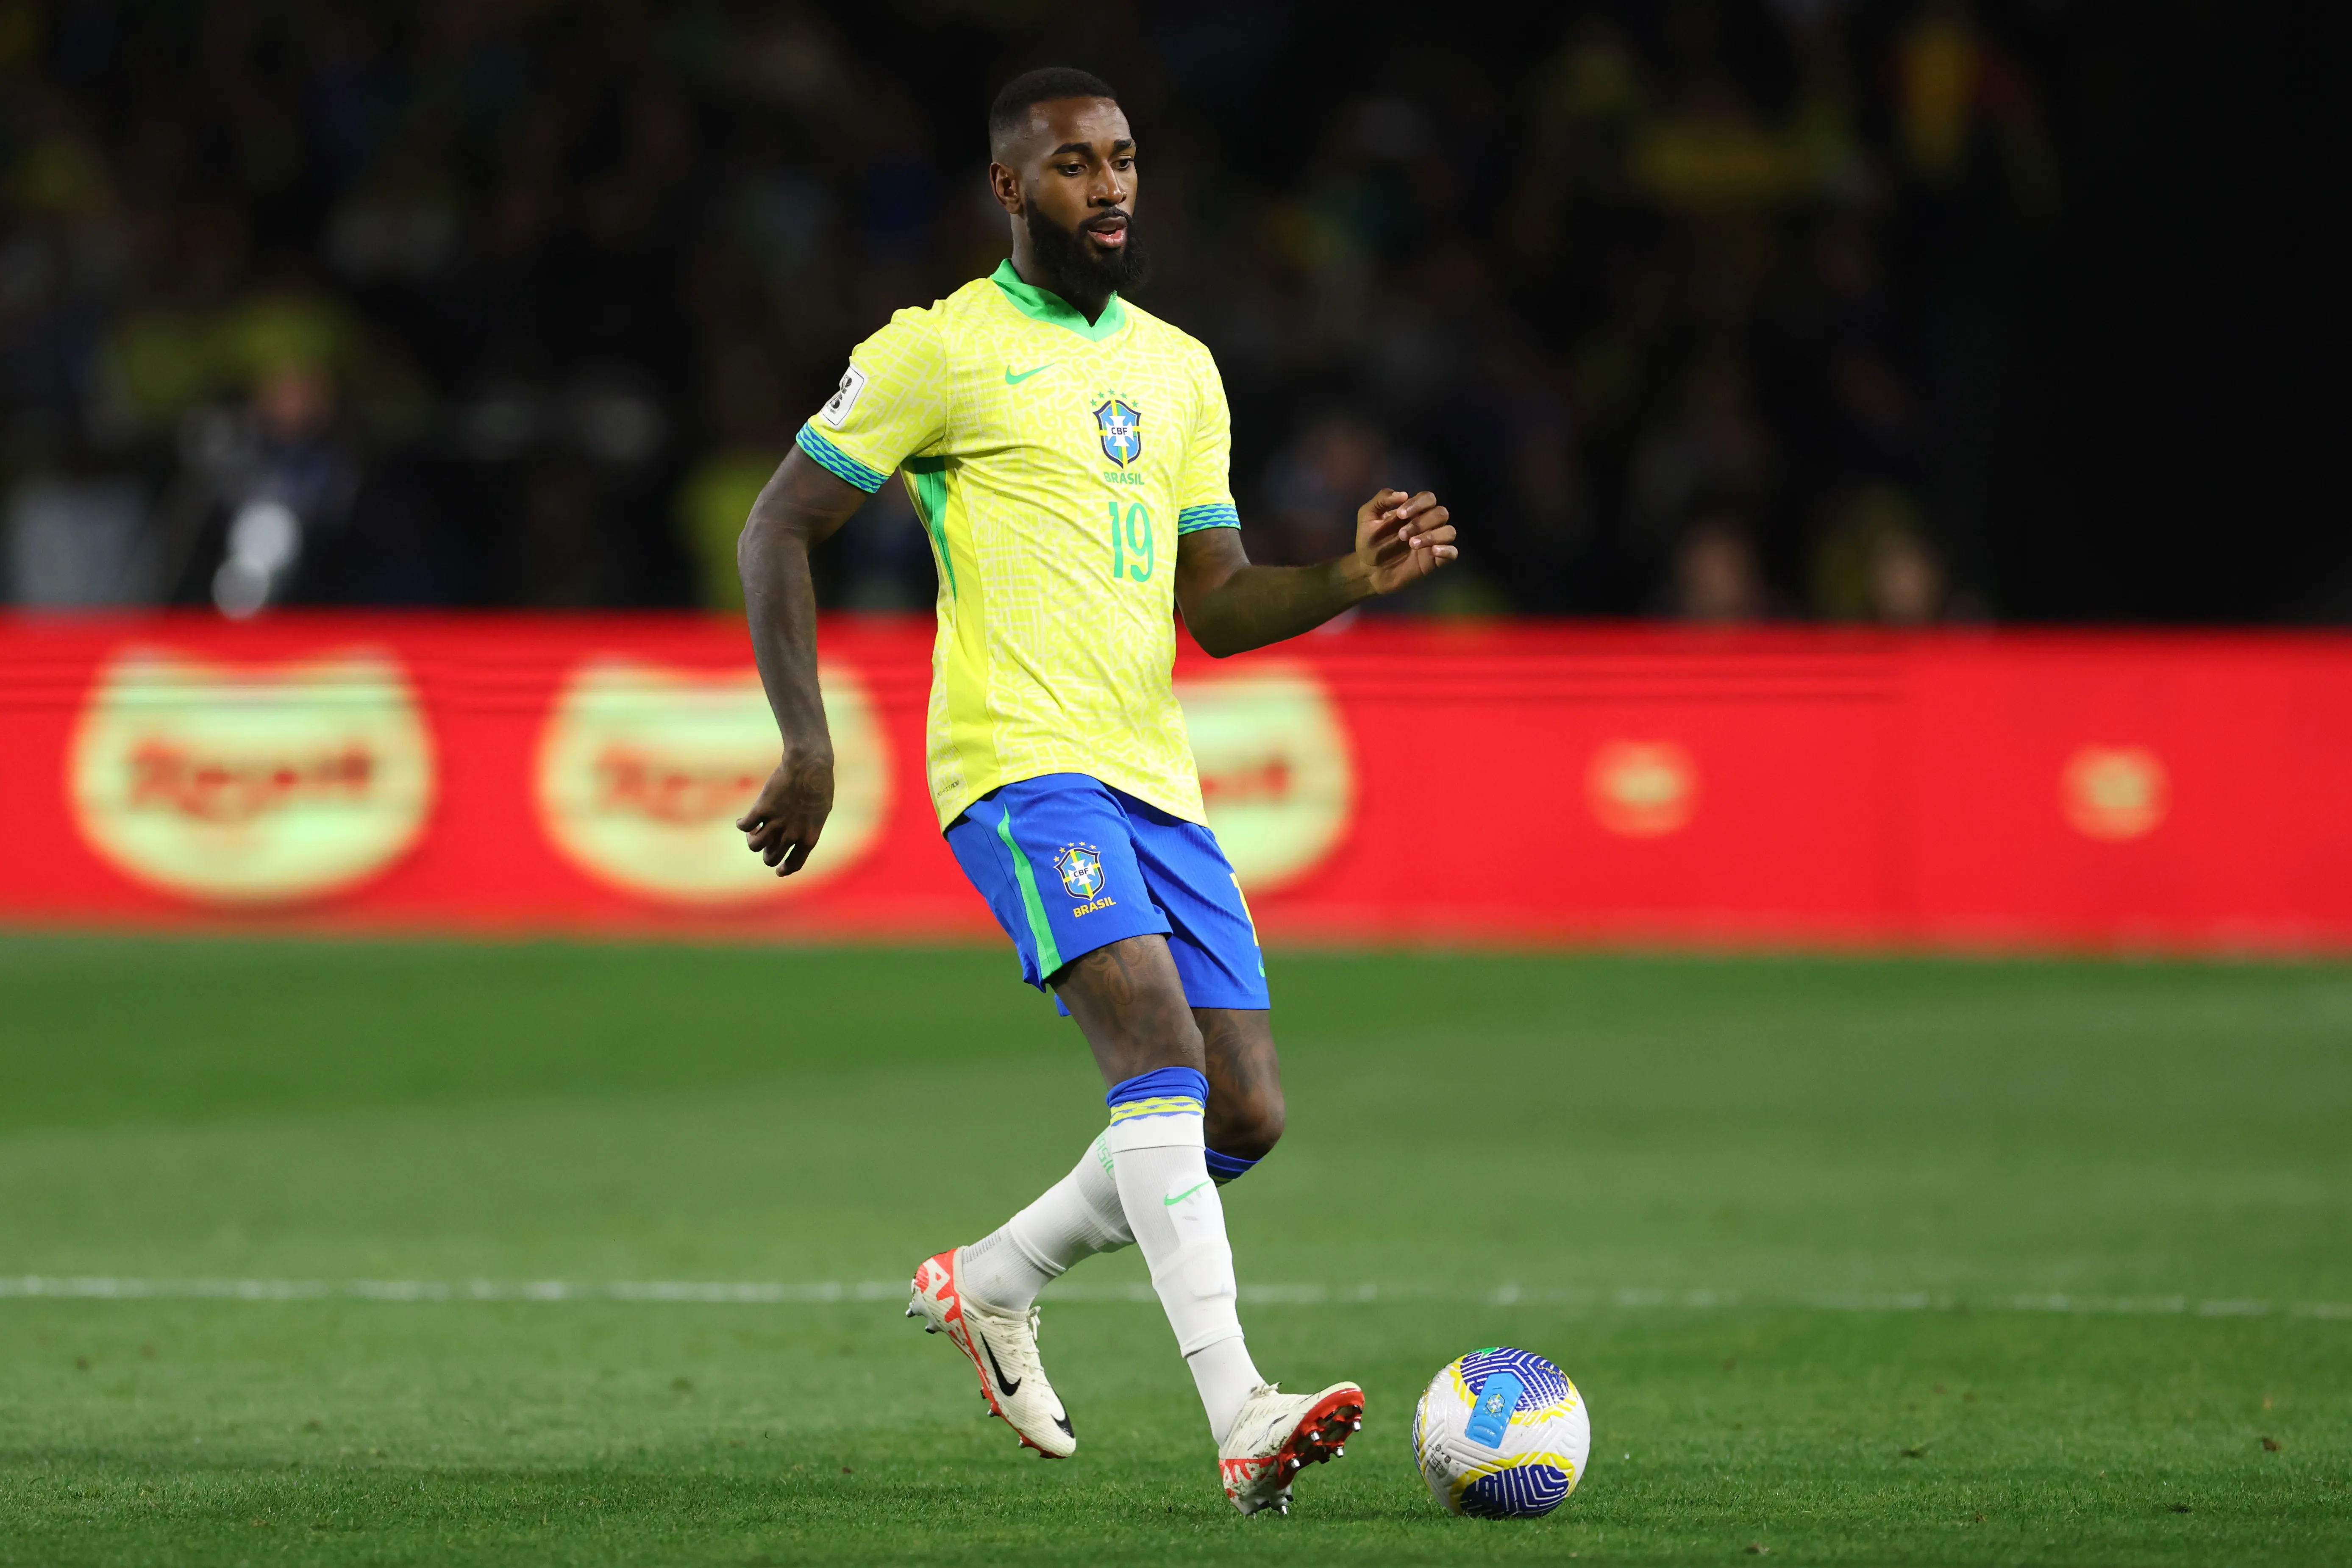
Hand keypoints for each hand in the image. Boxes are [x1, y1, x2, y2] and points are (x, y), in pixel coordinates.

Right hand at [736, 750, 834, 875]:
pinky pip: (745, 826)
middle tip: (765, 841)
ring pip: (755, 845)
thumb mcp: (820, 812)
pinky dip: (741, 825)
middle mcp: (792, 834)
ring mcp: (776, 822)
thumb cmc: (819, 785)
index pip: (795, 863)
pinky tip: (741, 821)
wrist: (809, 765)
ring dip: (752, 840)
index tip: (779, 871)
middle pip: (771, 858)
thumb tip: (798, 837)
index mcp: (809, 837)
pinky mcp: (762, 808)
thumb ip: (809, 827)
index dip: (785, 870)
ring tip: (754, 830)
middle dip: (766, 854)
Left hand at [1352, 489, 1456, 595]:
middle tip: (1401, 535)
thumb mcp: (1367, 516)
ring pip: (1449, 531)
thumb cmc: (1369, 542)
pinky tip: (1432, 552)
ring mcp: (1433, 542)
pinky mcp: (1435, 560)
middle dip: (1422, 522)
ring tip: (1412, 544)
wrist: (1368, 570)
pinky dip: (1446, 550)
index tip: (1400, 514)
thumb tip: (1403, 494)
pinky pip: (1453, 552)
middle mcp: (1427, 524)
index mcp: (1414, 511)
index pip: (1428, 498)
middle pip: (1441, 513)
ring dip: (1432, 535)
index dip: (1418, 503)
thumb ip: (1382, 500)